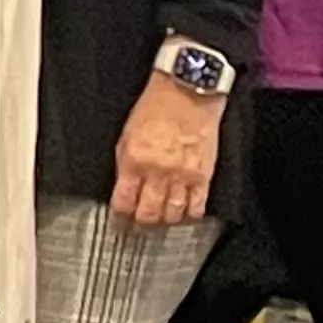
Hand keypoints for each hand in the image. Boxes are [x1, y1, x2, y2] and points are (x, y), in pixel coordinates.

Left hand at [111, 71, 221, 229]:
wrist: (186, 93)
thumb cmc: (155, 108)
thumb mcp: (127, 135)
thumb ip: (125, 165)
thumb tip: (124, 189)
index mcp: (134, 160)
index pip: (123, 201)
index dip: (120, 217)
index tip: (119, 222)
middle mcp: (158, 172)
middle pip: (148, 214)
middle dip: (140, 225)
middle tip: (137, 229)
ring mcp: (183, 176)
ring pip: (172, 215)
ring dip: (164, 222)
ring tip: (159, 223)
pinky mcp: (204, 176)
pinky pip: (197, 207)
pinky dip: (189, 215)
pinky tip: (183, 216)